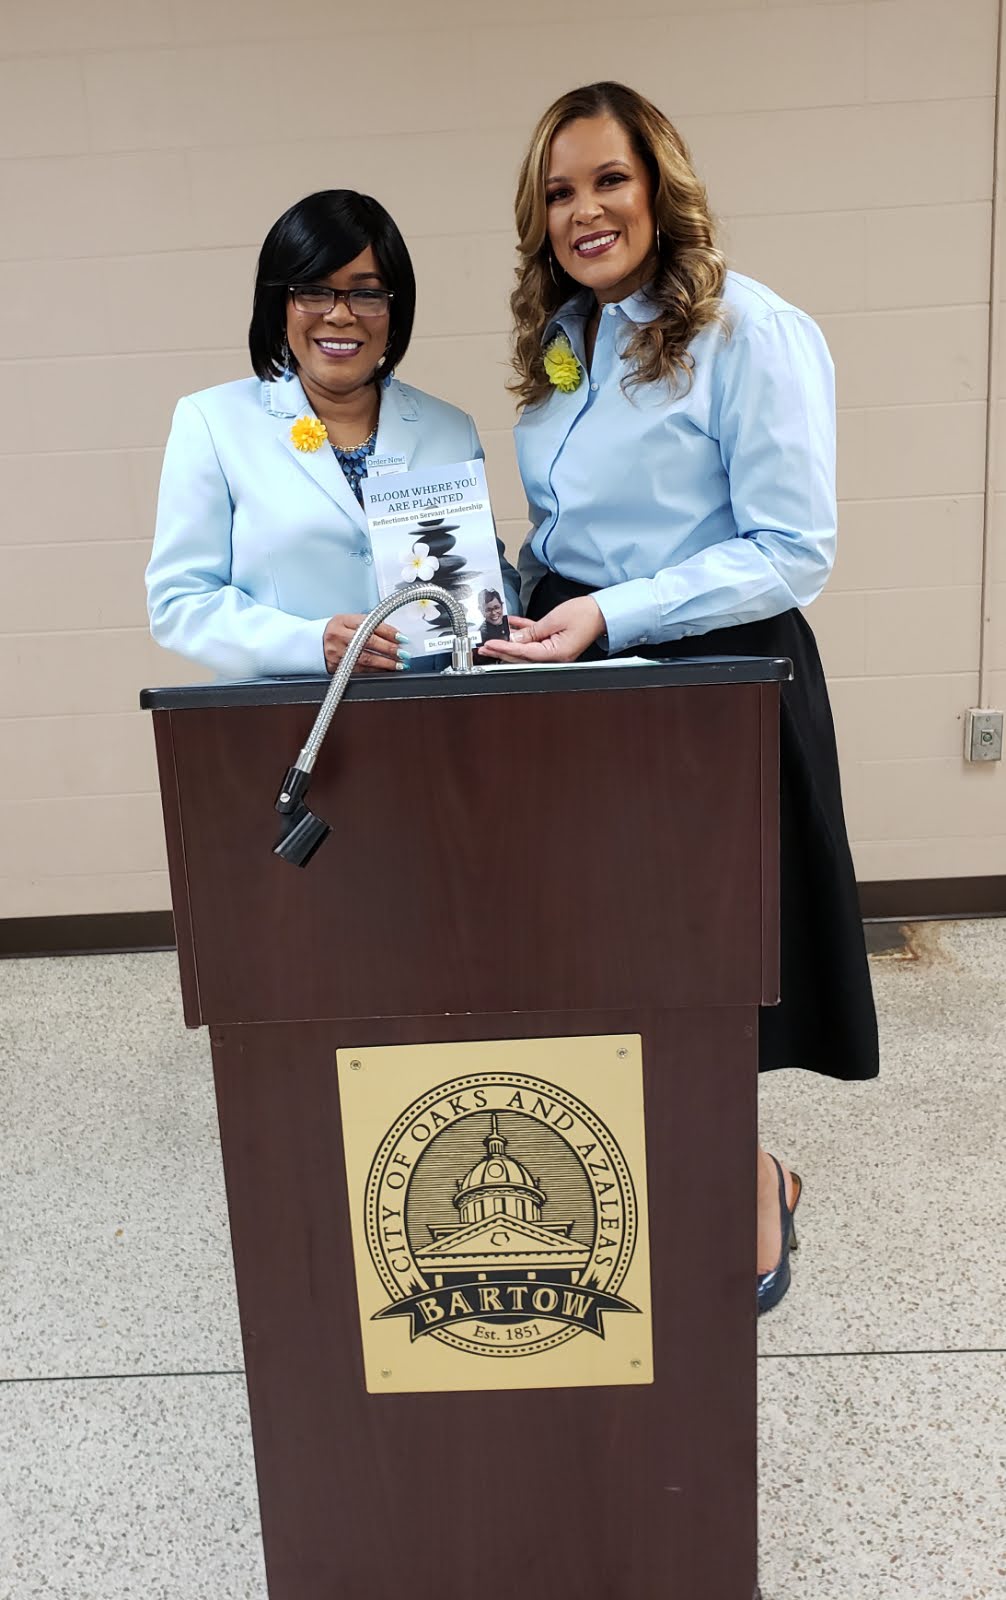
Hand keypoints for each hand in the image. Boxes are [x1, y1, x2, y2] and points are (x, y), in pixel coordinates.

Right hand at [323, 614, 402, 672]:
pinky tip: (385, 670)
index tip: (401, 638)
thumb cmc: (336, 631)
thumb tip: (395, 635)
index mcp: (343, 621)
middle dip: (389, 649)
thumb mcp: (349, 622)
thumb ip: (369, 625)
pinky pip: (360, 670)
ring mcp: (336, 652)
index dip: (388, 632)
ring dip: (385, 663)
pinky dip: (375, 670)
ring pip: (365, 659)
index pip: (370, 625)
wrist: (314, 644)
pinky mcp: (336, 667)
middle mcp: (338, 635)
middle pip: (368, 642)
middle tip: (403, 653)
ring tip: (398, 664)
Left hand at [476, 598, 604, 663]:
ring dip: (511, 641)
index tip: (490, 644)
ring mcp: (555, 651)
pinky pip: (536, 640)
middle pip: (522, 656)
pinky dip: (524, 633)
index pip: (523, 653)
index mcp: (556, 654)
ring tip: (494, 638)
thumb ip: (532, 630)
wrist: (602, 611)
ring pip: (526, 649)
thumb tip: (514, 638)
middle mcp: (554, 657)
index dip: (504, 648)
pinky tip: (512, 625)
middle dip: (502, 650)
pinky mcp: (556, 643)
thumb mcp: (553, 619)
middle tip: (485, 647)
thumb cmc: (585, 615)